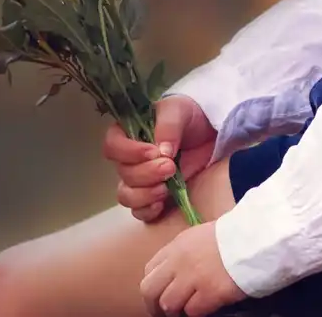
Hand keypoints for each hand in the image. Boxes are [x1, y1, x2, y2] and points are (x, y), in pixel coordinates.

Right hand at [103, 95, 216, 221]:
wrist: (209, 134)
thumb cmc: (188, 117)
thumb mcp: (179, 111)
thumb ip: (168, 125)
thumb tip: (162, 150)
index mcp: (127, 133)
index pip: (112, 146)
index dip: (129, 152)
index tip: (153, 152)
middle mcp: (128, 158)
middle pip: (123, 173)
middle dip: (146, 173)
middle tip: (171, 166)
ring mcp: (139, 180)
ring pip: (126, 195)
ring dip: (145, 194)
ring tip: (167, 187)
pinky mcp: (152, 197)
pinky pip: (139, 211)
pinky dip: (148, 210)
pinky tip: (163, 203)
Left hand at [142, 221, 246, 315]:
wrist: (257, 238)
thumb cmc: (234, 236)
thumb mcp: (200, 236)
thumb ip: (184, 253)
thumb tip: (176, 272)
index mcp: (176, 246)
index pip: (149, 270)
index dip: (153, 286)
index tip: (158, 295)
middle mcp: (179, 262)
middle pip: (149, 290)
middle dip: (153, 305)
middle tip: (163, 314)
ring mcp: (193, 277)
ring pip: (168, 303)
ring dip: (176, 311)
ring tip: (187, 310)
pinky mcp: (210, 293)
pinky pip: (192, 311)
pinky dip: (197, 312)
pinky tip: (206, 307)